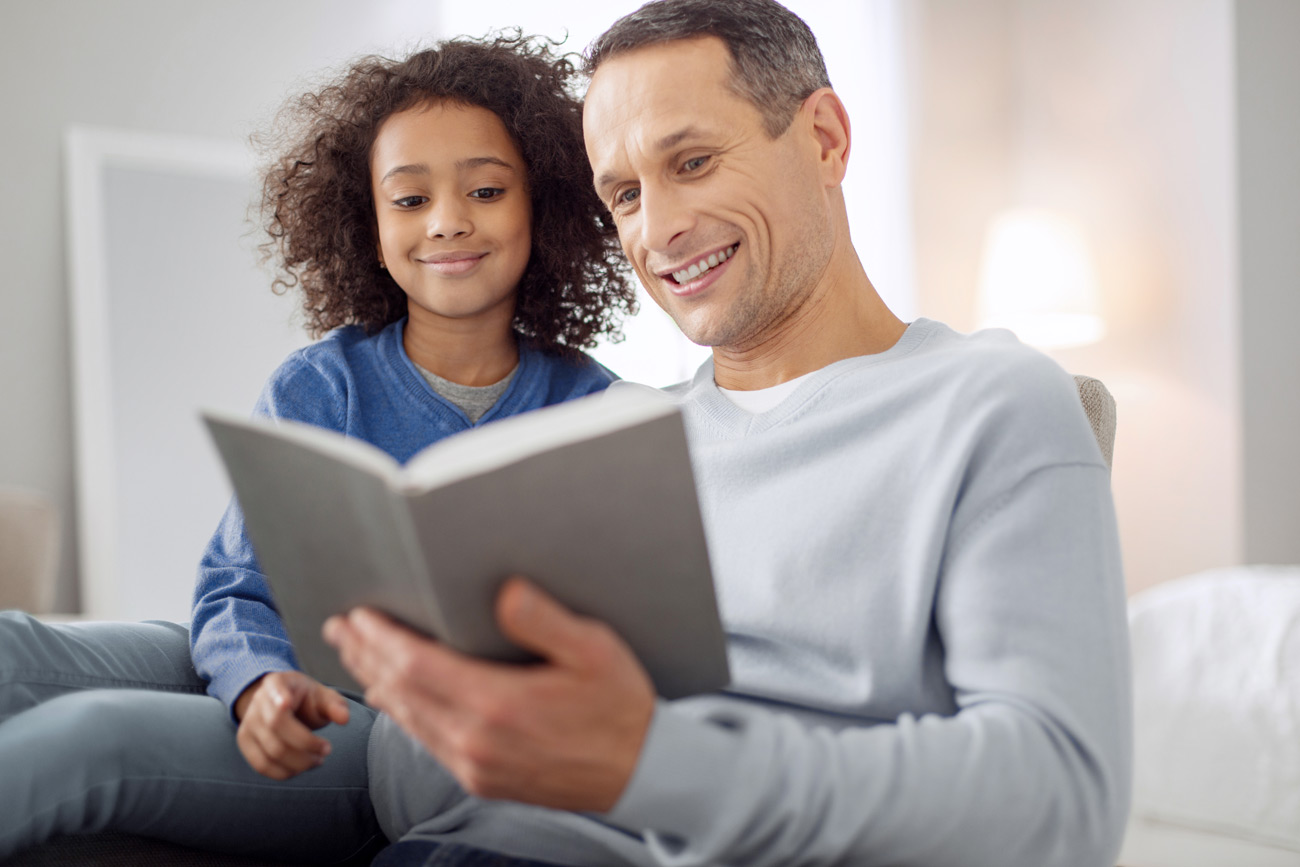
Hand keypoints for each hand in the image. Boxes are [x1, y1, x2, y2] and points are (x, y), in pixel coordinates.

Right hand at [233, 670, 350, 779]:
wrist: (283, 705)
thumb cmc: (306, 700)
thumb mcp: (323, 696)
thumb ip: (335, 705)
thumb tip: (344, 719)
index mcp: (277, 682)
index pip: (274, 688)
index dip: (277, 696)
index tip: (285, 703)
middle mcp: (258, 701)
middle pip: (277, 726)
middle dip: (306, 743)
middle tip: (327, 750)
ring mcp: (248, 723)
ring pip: (271, 750)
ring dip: (299, 762)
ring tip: (317, 760)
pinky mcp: (245, 743)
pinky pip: (261, 765)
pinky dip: (284, 772)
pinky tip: (301, 768)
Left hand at [323, 577, 654, 811]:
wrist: (639, 771)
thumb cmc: (619, 706)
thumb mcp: (594, 650)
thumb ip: (544, 620)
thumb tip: (504, 591)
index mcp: (499, 705)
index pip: (416, 666)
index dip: (382, 639)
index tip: (361, 614)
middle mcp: (477, 741)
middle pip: (401, 692)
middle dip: (366, 656)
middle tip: (341, 627)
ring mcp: (475, 765)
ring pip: (407, 720)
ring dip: (377, 683)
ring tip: (357, 654)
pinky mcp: (480, 779)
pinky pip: (426, 741)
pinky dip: (403, 712)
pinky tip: (397, 695)